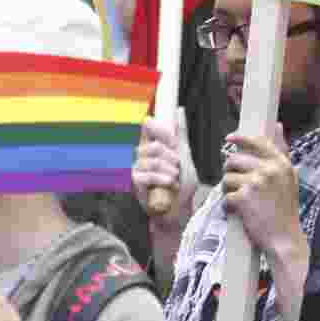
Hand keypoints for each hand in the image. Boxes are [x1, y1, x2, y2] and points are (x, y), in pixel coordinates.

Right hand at [133, 110, 197, 225]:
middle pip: (155, 145)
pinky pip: (148, 174)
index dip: (162, 131)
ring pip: (153, 159)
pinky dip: (162, 179)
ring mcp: (136, 167)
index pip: (149, 126)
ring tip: (174, 178)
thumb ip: (179, 136)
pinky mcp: (134, 181)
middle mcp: (141, 154)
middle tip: (177, 168)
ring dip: (170, 170)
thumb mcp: (185, 157)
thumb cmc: (181, 185)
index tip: (174, 143)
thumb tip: (179, 111)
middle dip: (172, 158)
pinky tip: (169, 184)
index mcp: (152, 144)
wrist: (178, 209)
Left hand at [222, 128, 302, 260]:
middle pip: (234, 160)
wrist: (285, 239)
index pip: (257, 141)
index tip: (229, 138)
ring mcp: (256, 183)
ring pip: (227, 178)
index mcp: (281, 163)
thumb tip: (278, 125)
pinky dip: (228, 206)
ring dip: (229, 190)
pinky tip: (239, 212)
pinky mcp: (243, 198)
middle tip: (236, 185)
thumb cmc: (285, 210)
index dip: (240, 138)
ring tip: (240, 201)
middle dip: (231, 172)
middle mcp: (269, 170)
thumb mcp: (288, 178)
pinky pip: (225, 196)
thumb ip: (280, 152)